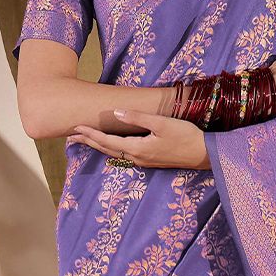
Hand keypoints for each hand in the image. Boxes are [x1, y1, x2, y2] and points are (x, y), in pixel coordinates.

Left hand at [65, 108, 209, 168]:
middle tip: (70, 136)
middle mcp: (137, 158)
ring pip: (114, 153)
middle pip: (107, 150)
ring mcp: (144, 161)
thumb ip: (138, 118)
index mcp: (137, 149)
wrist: (204, 155)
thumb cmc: (186, 136)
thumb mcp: (162, 124)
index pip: (107, 141)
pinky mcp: (150, 160)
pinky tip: (110, 145)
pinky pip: (124, 154)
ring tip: (85, 140)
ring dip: (98, 146)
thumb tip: (116, 113)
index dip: (90, 134)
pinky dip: (111, 148)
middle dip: (89, 142)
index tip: (75, 128)